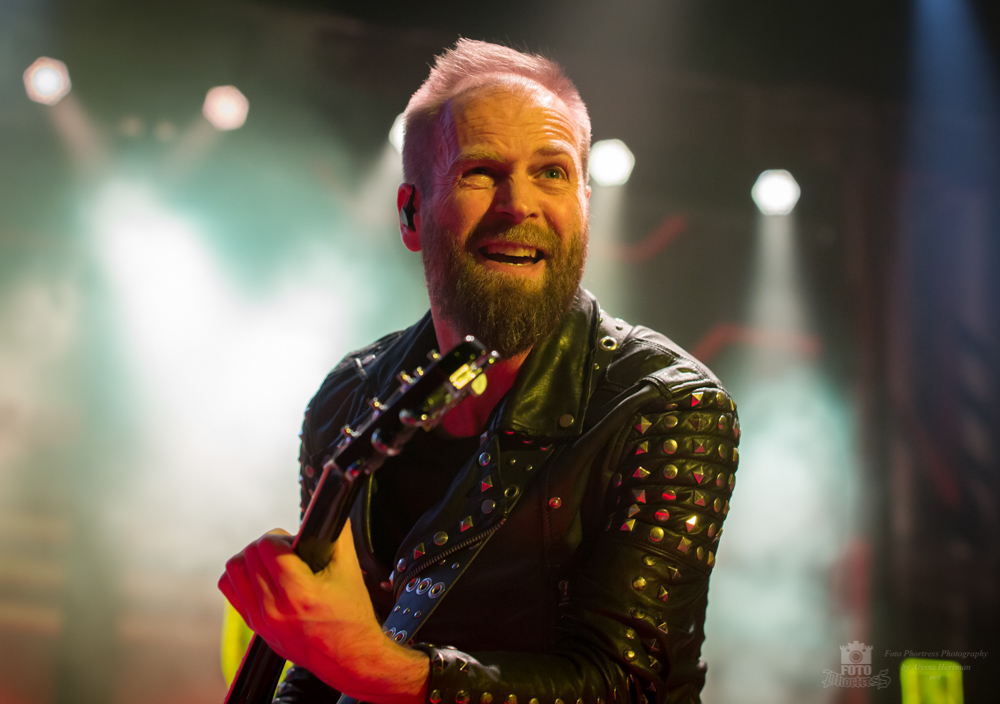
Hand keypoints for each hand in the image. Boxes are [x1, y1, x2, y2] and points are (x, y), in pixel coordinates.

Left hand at [218, 520, 427, 703]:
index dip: (280, 536)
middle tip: (287, 550)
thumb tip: (330, 508)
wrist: (348, 657)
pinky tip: (261, 578)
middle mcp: (275, 608)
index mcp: (299, 593)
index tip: (294, 542)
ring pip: (233, 570)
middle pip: (248, 555)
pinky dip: (241, 577)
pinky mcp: (255, 626)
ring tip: (272, 562)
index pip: (267, 546)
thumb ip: (338, 534)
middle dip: (268, 545)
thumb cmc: (351, 618)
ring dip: (250, 559)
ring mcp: (261, 619)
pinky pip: (230, 589)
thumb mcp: (350, 571)